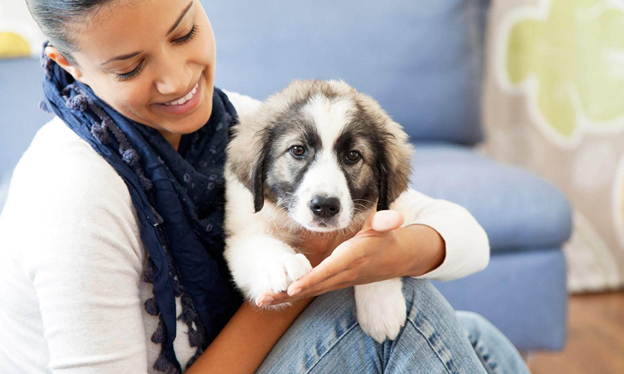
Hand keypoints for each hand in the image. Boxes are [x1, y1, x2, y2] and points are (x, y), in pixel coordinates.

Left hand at [258, 210, 411, 306]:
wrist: (395, 259)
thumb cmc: (385, 238)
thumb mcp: (386, 227)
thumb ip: (386, 221)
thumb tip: (394, 218)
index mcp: (352, 258)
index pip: (329, 271)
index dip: (311, 279)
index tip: (292, 288)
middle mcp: (343, 273)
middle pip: (313, 286)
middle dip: (288, 292)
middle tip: (264, 297)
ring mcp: (338, 281)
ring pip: (309, 291)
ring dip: (285, 296)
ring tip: (262, 298)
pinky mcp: (333, 282)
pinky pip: (311, 290)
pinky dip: (292, 294)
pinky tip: (274, 296)